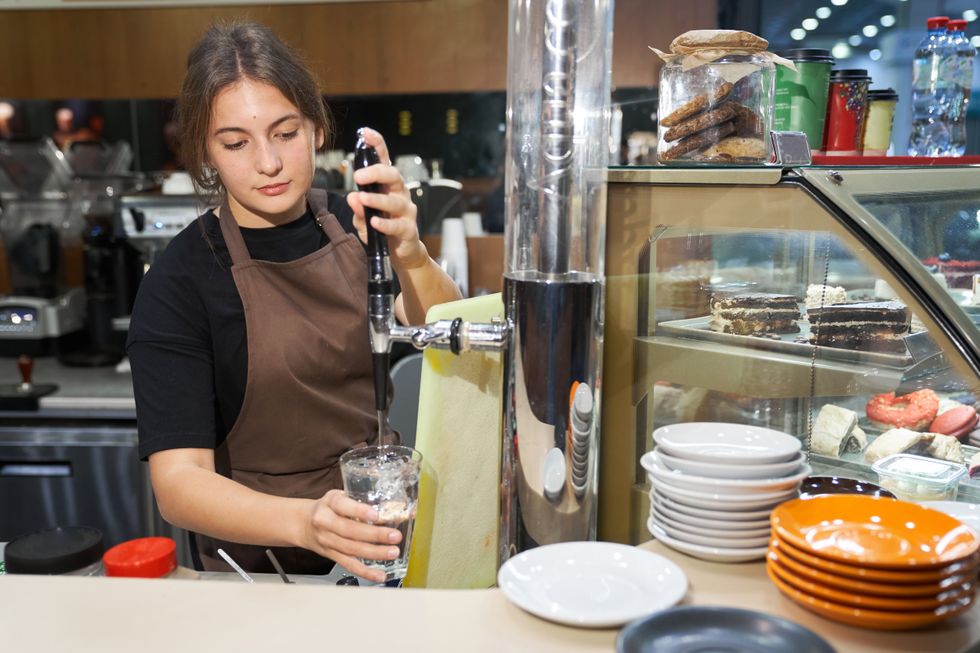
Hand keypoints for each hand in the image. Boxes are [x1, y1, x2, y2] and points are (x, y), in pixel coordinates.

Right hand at [303, 489, 401, 582]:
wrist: (303, 523)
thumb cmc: (328, 507)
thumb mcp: (339, 496)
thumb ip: (360, 500)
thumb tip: (393, 507)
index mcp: (330, 503)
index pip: (343, 506)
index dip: (359, 511)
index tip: (375, 515)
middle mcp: (326, 522)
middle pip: (350, 531)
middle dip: (375, 535)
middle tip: (394, 536)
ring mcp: (327, 541)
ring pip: (351, 549)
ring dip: (374, 553)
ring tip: (392, 552)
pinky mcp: (331, 555)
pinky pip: (349, 565)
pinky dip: (365, 572)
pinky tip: (379, 575)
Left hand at [347, 127, 427, 270]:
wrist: (400, 254)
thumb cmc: (381, 229)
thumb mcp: (364, 218)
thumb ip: (358, 208)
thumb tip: (352, 196)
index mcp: (387, 186)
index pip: (384, 160)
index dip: (377, 145)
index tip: (365, 133)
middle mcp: (399, 194)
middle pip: (393, 176)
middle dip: (376, 172)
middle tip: (358, 175)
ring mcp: (406, 212)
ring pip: (395, 201)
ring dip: (378, 200)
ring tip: (363, 199)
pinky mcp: (409, 230)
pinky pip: (398, 226)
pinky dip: (385, 224)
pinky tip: (374, 222)